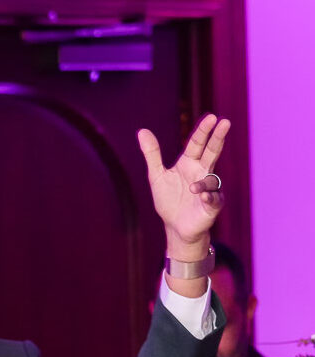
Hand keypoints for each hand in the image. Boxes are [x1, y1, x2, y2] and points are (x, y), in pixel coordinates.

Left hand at [137, 112, 229, 250]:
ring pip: (211, 178)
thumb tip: (141, 131)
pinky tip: (203, 197)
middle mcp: (202, 172)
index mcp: (190, 162)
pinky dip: (209, 197)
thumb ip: (152, 154)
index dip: (204, 130)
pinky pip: (214, 199)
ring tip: (192, 189)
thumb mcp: (157, 176)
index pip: (198, 142)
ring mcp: (210, 188)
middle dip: (218, 137)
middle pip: (212, 151)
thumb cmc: (169, 200)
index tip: (212, 117)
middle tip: (225, 122)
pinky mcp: (212, 205)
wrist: (175, 227)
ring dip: (204, 183)